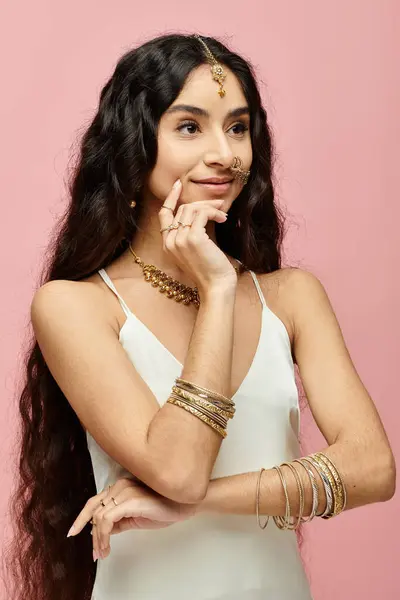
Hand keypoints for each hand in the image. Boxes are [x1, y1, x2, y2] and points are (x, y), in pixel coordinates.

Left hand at [67, 477, 197, 560]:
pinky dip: (103, 536)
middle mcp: (120, 486)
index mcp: (121, 487)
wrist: (183, 504)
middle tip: (95, 553)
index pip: (94, 501)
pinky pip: (107, 520)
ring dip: (98, 539)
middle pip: (94, 510)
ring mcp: (124, 491)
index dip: (82, 517)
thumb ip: (119, 520)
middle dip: (91, 534)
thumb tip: (103, 530)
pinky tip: (107, 547)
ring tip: (102, 553)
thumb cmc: (164, 508)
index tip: (73, 532)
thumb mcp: (136, 516)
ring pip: (99, 517)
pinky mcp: (130, 500)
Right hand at [159, 180, 237, 293]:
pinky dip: (214, 212)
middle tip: (219, 205)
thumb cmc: (210, 270)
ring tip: (222, 215)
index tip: (179, 185)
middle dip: (202, 204)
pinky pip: (201, 213)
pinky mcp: (193, 238)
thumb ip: (192, 233)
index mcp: (167, 245)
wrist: (216, 286)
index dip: (170, 198)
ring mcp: (179, 239)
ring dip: (210, 208)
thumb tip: (202, 211)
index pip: (163, 214)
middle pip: (181, 209)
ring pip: (191, 209)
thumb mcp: (196, 249)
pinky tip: (222, 218)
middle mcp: (170, 241)